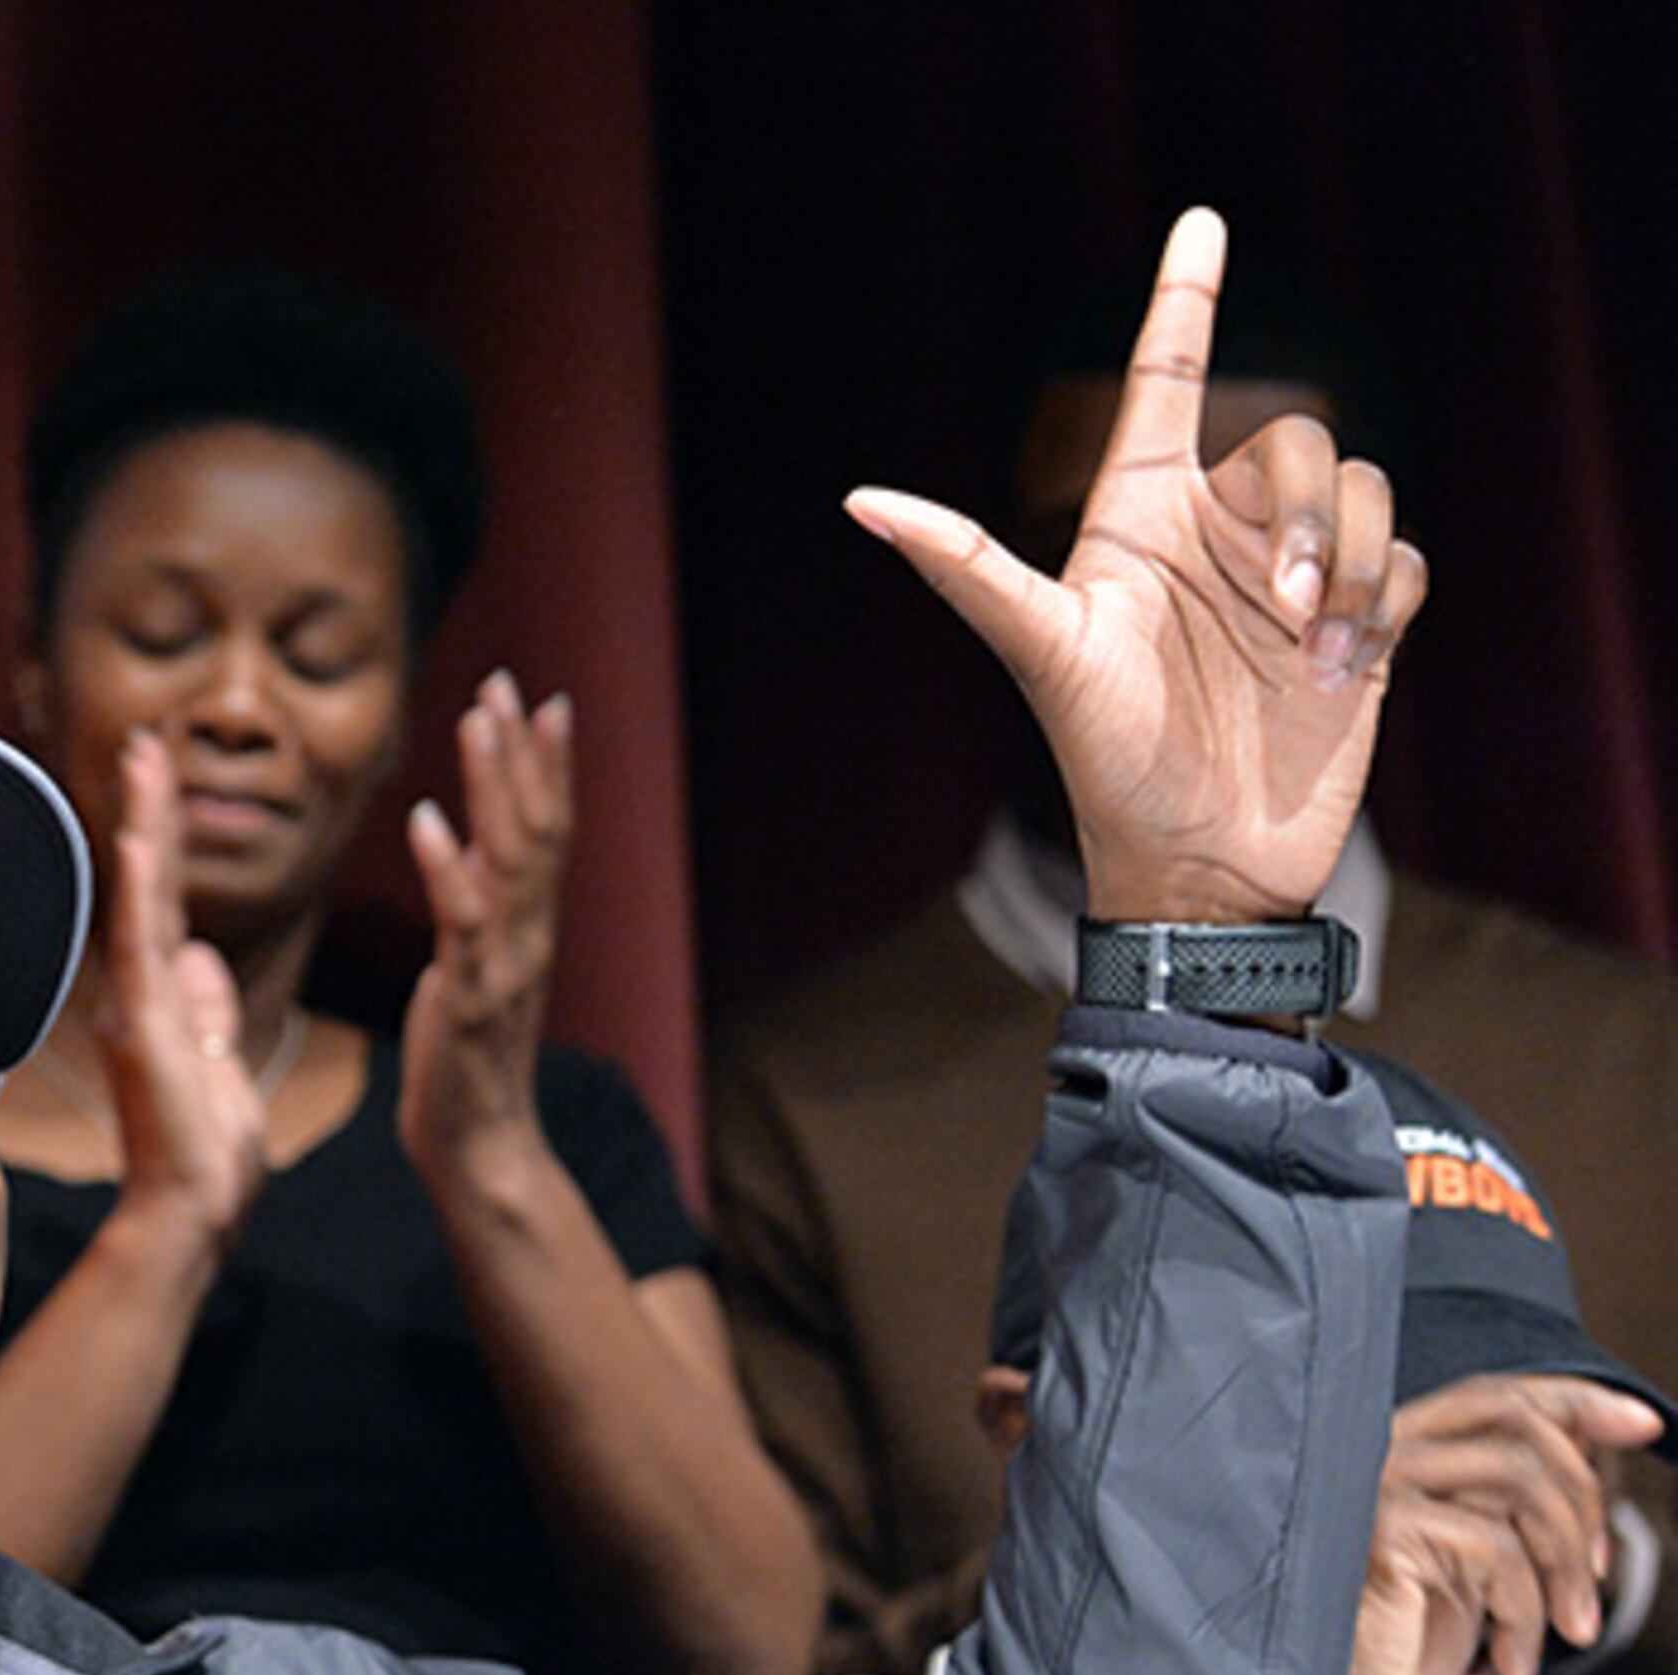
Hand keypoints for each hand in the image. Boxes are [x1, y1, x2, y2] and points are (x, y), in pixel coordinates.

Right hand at [88, 727, 265, 1241]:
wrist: (191, 1216)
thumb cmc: (208, 1162)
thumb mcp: (222, 1072)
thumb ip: (209, 1016)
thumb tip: (203, 964)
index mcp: (162, 1007)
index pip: (169, 908)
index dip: (169, 845)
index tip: (166, 786)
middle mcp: (139, 998)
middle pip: (147, 888)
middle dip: (149, 813)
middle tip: (146, 744)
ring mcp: (136, 1009)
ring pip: (141, 898)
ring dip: (145, 827)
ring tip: (145, 759)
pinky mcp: (142, 1026)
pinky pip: (141, 940)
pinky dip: (144, 884)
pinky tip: (143, 834)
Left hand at [397, 671, 569, 1184]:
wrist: (478, 1146)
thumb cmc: (464, 1062)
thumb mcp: (470, 969)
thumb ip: (475, 912)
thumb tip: (464, 855)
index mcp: (529, 928)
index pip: (548, 831)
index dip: (546, 765)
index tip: (540, 700)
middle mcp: (529, 936)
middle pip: (539, 828)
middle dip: (523, 753)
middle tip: (507, 684)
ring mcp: (503, 965)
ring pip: (510, 859)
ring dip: (494, 785)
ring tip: (478, 721)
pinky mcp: (467, 999)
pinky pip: (462, 922)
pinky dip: (446, 868)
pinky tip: (425, 821)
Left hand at [846, 211, 1428, 923]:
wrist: (1198, 864)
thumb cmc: (1105, 761)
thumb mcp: (1038, 651)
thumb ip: (964, 567)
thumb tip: (857, 501)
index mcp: (1138, 516)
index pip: (1167, 379)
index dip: (1182, 297)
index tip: (1200, 220)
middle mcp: (1216, 531)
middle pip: (1294, 439)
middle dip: (1303, 510)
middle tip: (1279, 603)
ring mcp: (1290, 574)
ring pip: (1362, 489)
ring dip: (1350, 560)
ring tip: (1314, 642)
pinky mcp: (1360, 620)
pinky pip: (1408, 556)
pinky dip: (1387, 600)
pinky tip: (1347, 667)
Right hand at [1340, 1374, 1659, 1674]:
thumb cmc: (1403, 1653)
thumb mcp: (1479, 1567)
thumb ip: (1515, 1505)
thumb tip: (1594, 1446)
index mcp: (1399, 1455)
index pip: (1497, 1396)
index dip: (1578, 1402)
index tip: (1645, 1424)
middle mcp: (1380, 1456)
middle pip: (1518, 1421)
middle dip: (1585, 1497)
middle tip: (1597, 1577)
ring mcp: (1376, 1487)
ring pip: (1521, 1478)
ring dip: (1567, 1562)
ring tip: (1569, 1628)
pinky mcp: (1383, 1531)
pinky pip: (1497, 1547)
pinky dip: (1526, 1613)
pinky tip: (1511, 1661)